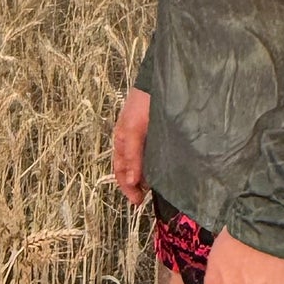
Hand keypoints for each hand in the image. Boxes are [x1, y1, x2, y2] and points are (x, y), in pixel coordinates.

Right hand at [111, 86, 150, 206]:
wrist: (159, 81)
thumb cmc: (142, 103)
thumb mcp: (134, 130)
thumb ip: (133, 156)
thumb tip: (132, 181)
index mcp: (122, 141)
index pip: (121, 171)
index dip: (127, 188)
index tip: (138, 202)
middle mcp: (131, 141)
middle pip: (130, 169)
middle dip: (136, 185)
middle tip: (145, 198)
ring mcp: (144, 137)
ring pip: (142, 162)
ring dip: (145, 176)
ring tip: (155, 187)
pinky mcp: (158, 133)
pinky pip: (153, 154)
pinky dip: (154, 164)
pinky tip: (163, 168)